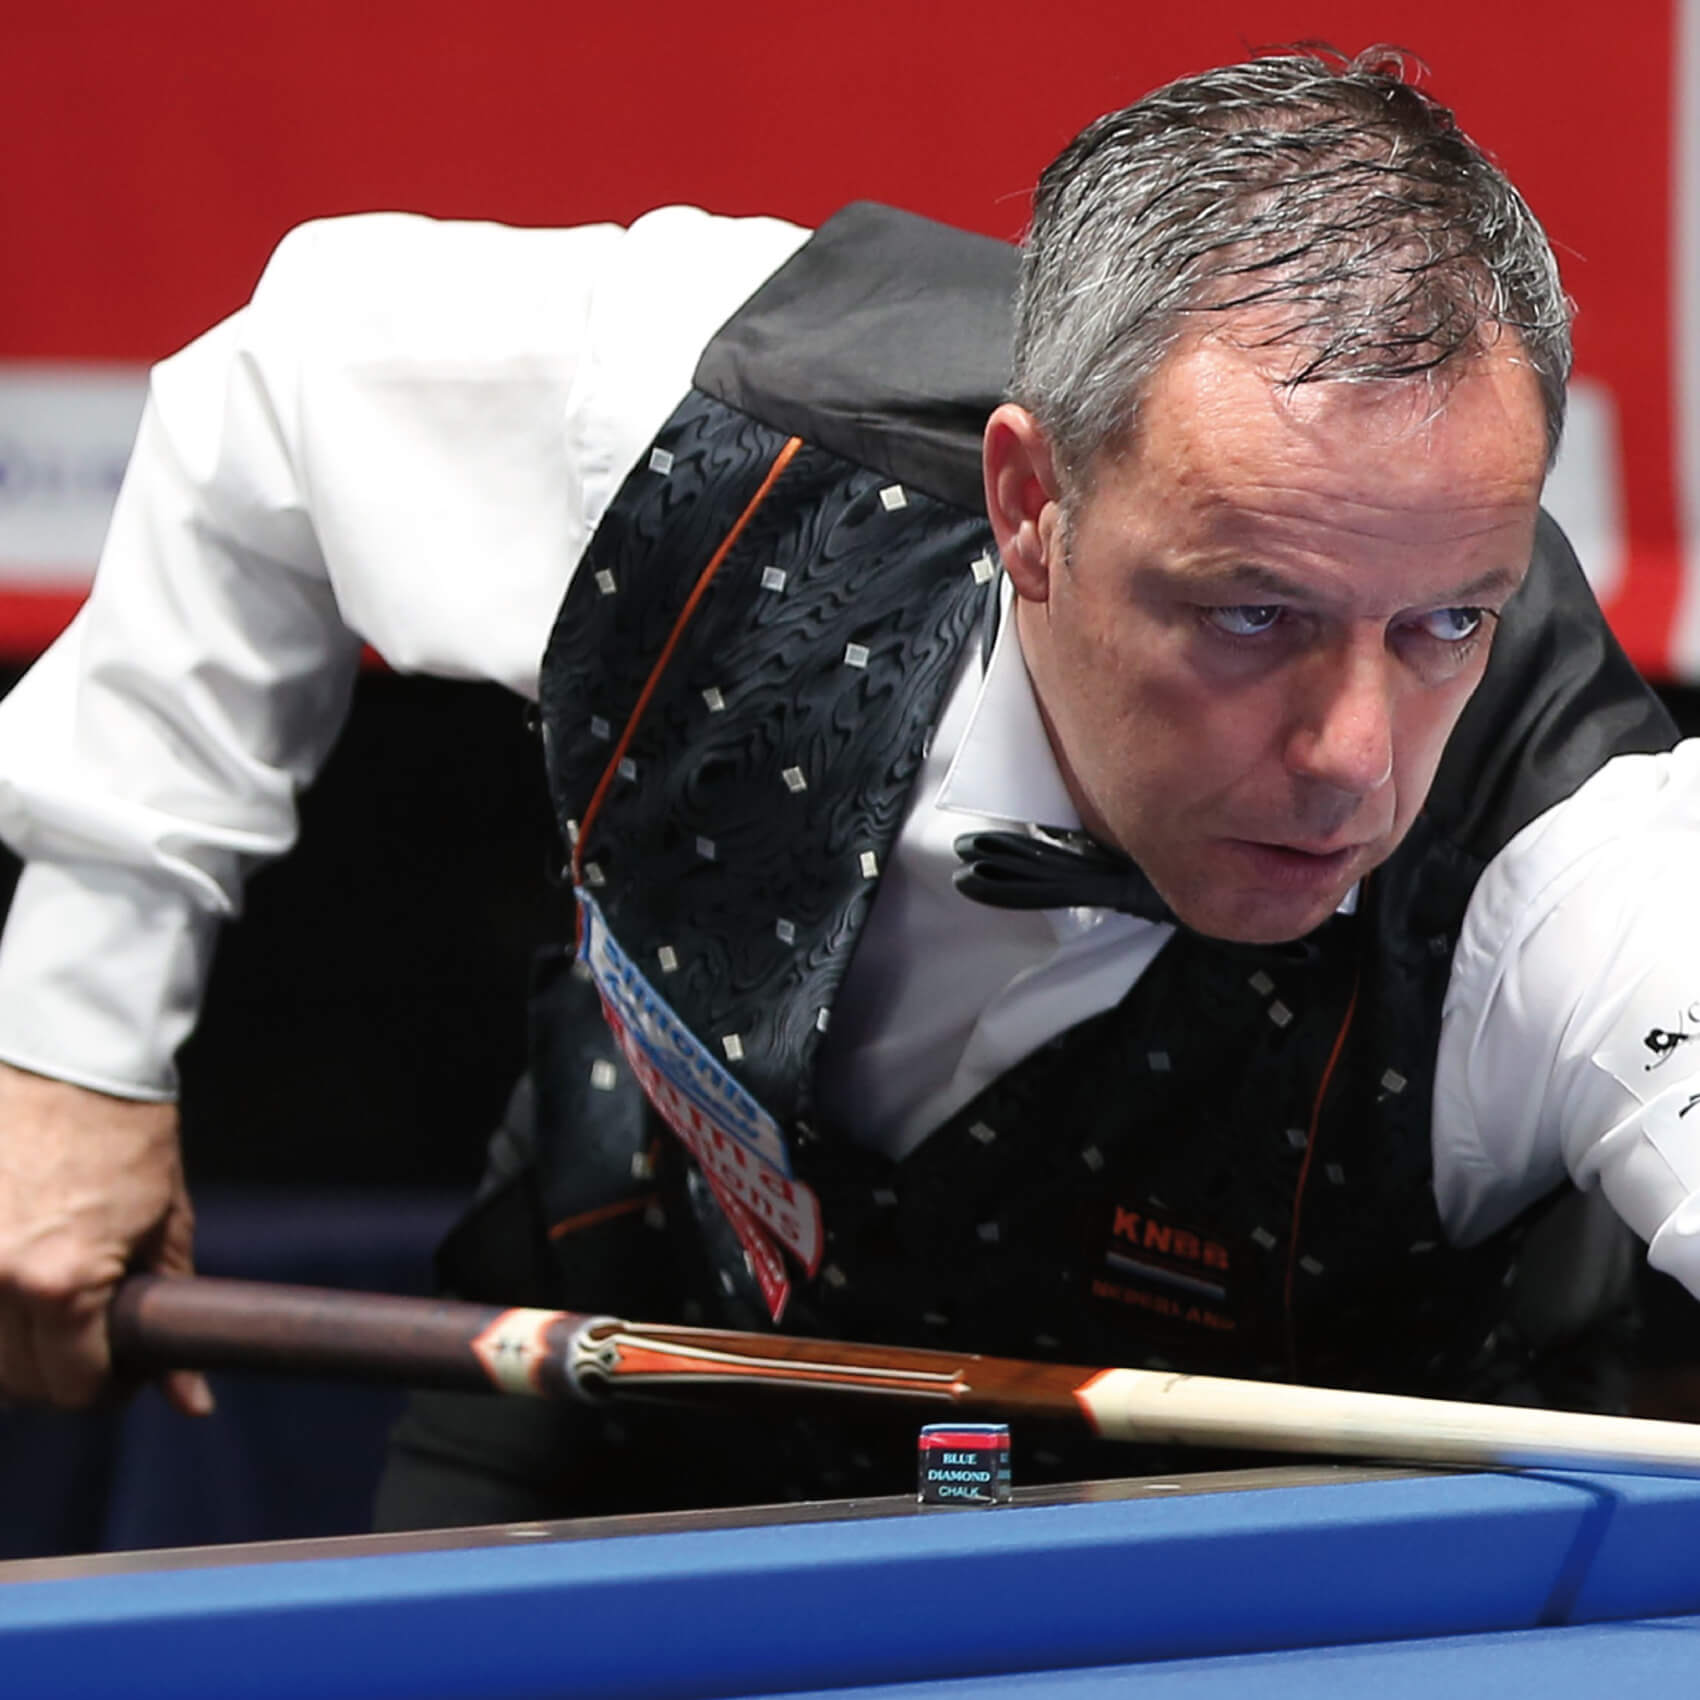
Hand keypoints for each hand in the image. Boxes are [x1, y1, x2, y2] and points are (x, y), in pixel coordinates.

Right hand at [0, 1061, 212, 1413]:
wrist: (70, 1059)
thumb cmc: (127, 1134)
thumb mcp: (164, 1225)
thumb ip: (169, 1313)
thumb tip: (193, 1404)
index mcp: (60, 1283)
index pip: (75, 1388)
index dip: (112, 1387)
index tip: (127, 1365)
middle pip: (18, 1385)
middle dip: (62, 1374)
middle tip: (92, 1337)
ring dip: (16, 1350)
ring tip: (55, 1308)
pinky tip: (20, 1290)